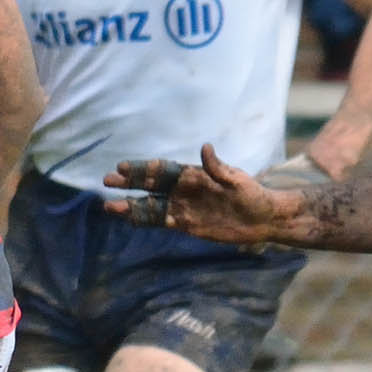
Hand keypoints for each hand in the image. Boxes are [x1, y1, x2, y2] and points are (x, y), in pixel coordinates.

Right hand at [104, 145, 289, 243]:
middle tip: (107, 180)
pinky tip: (127, 219)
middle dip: (129, 183)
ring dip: (130, 205)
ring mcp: (182, 207)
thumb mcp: (237, 180)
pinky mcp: (185, 224)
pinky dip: (143, 220)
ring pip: (150, 205)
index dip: (143, 169)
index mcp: (194, 175)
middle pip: (151, 186)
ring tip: (109, 206)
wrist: (264, 219)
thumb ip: (218, 167)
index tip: (123, 167)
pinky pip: (159, 221)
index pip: (163, 171)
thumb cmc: (254, 195)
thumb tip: (205, 147)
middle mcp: (183, 190)